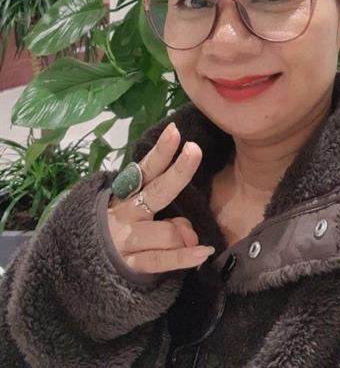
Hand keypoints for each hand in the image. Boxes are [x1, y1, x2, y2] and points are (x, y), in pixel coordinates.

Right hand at [107, 122, 214, 273]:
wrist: (78, 265)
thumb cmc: (117, 231)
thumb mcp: (134, 214)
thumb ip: (165, 216)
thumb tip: (189, 231)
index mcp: (126, 194)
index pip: (145, 169)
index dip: (161, 151)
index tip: (175, 131)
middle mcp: (125, 213)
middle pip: (157, 191)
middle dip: (178, 170)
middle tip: (194, 150)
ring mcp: (126, 240)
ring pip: (167, 232)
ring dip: (182, 235)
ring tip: (188, 239)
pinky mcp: (129, 266)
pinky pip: (161, 261)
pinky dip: (185, 258)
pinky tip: (203, 252)